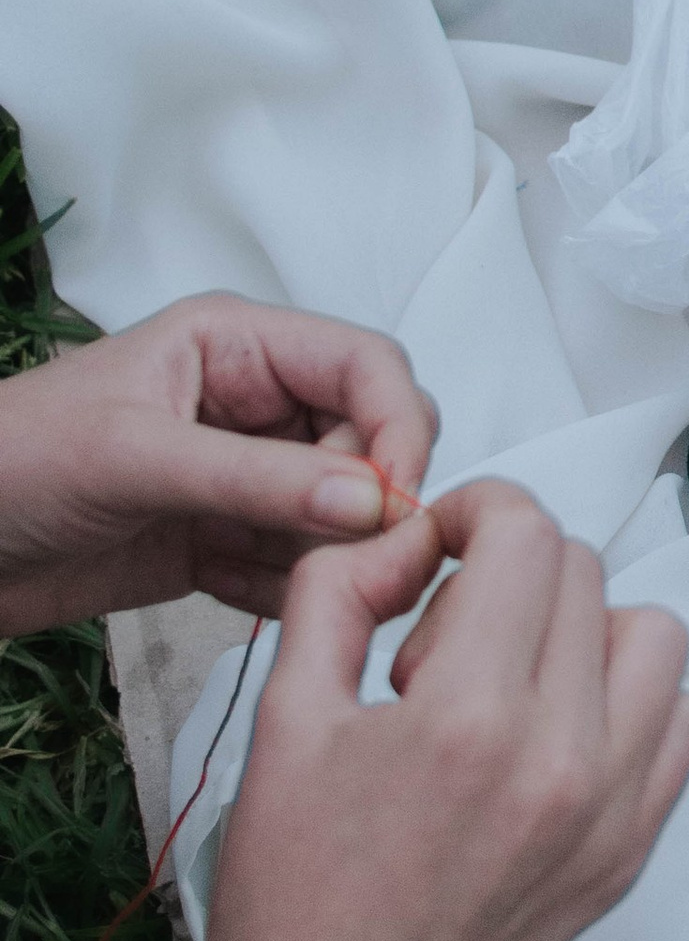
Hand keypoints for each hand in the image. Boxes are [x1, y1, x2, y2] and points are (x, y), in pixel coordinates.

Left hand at [0, 298, 440, 632]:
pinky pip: (293, 566)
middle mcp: (251, 404)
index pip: (366, 365)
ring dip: (327, 553)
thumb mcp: (134, 458)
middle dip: (367, 499)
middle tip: (343, 553)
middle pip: (369, 441)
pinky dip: (284, 592)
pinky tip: (234, 595)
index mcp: (236, 346)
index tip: (397, 499)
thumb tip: (373, 500)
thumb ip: (258, 479)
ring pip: (340, 513)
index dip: (397, 425)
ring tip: (270, 576)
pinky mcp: (219, 540)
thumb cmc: (7, 463)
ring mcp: (239, 476)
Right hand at [187, 477, 688, 940]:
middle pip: (584, 576)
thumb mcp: (283, 714)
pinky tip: (549, 736)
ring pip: (653, 638)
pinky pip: (679, 723)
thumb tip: (409, 535)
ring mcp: (614, 812)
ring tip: (504, 686)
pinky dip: (627, 703)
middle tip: (437, 644)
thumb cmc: (291, 885)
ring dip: (583, 630)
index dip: (476, 513)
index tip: (435, 547)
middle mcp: (563, 759)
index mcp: (468, 718)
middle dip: (509, 576)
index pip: (527, 537)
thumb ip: (340, 591)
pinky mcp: (632, 854)